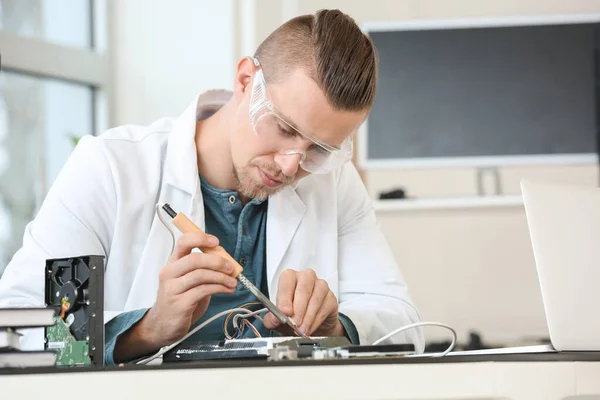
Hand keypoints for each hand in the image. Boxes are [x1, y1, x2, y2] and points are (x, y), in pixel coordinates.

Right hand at [114, 232, 236, 361]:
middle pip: (195, 260)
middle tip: (231, 267)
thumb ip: (202, 269)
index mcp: (172, 263)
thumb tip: (226, 261)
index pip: (183, 242)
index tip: (216, 241)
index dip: (200, 239)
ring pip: (201, 275)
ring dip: (222, 277)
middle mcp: (169, 273)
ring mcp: (172, 289)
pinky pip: (203, 290)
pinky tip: (227, 290)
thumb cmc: (180, 300)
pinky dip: (220, 288)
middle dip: (217, 262)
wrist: (163, 325)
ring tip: (232, 282)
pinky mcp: (179, 304)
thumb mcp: (189, 280)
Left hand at [263, 269, 345, 336]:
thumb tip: (274, 319)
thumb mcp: (279, 319)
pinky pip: (324, 307)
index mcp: (290, 277)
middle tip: (294, 324)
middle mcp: (306, 277)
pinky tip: (310, 328)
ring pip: (315, 298)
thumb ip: (272, 319)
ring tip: (301, 330)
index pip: (287, 280)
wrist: (312, 326)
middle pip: (303, 288)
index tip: (284, 312)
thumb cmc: (293, 317)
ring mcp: (321, 285)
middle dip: (298, 309)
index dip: (285, 297)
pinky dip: (316, 321)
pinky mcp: (331, 297)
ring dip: (308, 317)